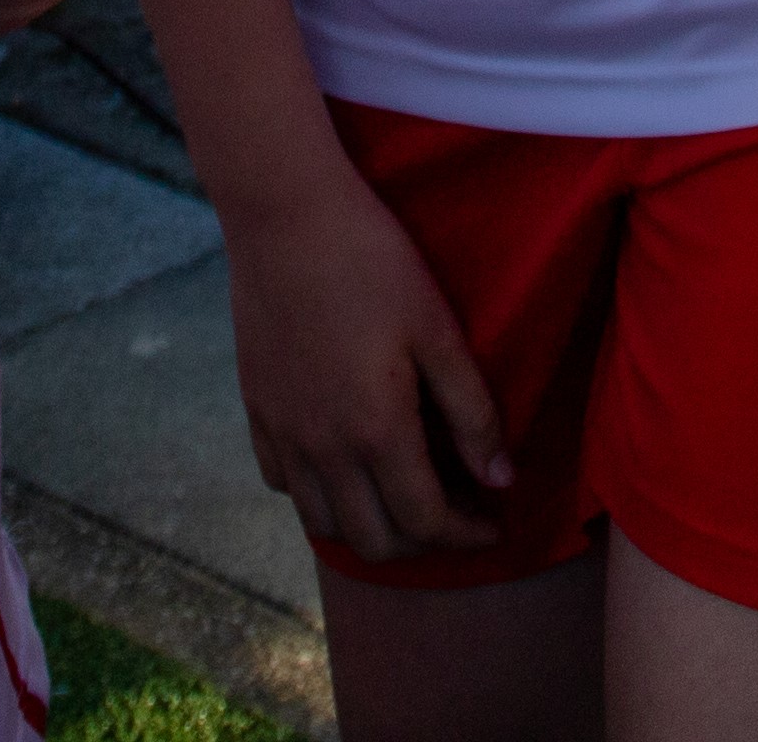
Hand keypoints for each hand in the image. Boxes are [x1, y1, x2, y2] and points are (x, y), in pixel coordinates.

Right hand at [217, 158, 514, 563]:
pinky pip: (283, 483)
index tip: (492, 524)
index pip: (426, 522)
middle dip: (423, 545)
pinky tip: (345, 465)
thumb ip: (471, 411)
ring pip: (323, 524)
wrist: (284, 213)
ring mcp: (283, 432)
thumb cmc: (373, 261)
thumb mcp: (438, 330)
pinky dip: (319, 495)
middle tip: (457, 514)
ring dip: (370, 529)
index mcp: (376, 430)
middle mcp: (323, 448)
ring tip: (404, 497)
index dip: (466, 536)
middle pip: (374, 541)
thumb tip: (501, 480)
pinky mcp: (256, 409)